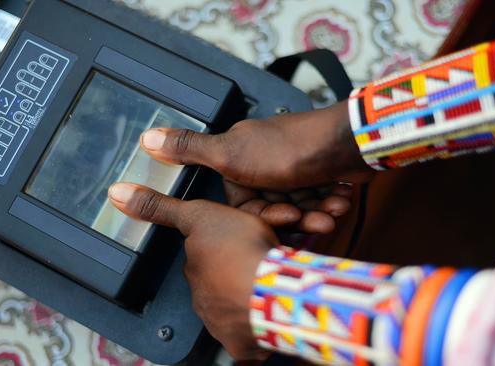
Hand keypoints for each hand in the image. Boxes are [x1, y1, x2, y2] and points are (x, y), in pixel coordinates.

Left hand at [109, 183, 272, 360]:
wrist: (271, 290)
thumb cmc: (243, 252)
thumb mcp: (200, 214)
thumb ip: (160, 207)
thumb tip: (118, 194)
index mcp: (193, 269)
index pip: (197, 257)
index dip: (214, 247)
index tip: (229, 242)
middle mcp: (201, 297)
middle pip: (210, 282)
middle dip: (225, 272)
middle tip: (248, 259)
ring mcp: (219, 321)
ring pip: (226, 306)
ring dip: (239, 295)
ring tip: (261, 282)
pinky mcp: (240, 342)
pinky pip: (242, 333)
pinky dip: (251, 321)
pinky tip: (263, 307)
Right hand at [139, 102, 374, 232]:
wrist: (348, 142)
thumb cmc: (290, 150)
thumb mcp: (231, 154)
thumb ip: (190, 150)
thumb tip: (146, 137)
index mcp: (241, 156)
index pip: (243, 202)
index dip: (264, 214)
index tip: (284, 217)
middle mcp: (266, 161)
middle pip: (273, 206)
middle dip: (295, 217)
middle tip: (315, 218)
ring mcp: (294, 168)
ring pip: (298, 207)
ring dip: (316, 213)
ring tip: (331, 211)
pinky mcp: (319, 174)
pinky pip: (318, 200)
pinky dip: (329, 203)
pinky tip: (340, 200)